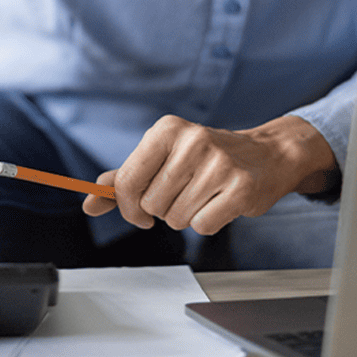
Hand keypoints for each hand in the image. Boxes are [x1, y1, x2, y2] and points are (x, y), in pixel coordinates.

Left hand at [81, 114, 337, 235]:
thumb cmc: (208, 158)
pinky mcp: (240, 188)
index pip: (127, 180)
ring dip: (185, 216)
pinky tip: (220, 204)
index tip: (137, 213)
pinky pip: (202, 226)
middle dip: (162, 210)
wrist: (267, 154)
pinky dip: (207, 223)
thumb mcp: (163, 157)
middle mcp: (192, 141)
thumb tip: (89, 202)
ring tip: (203, 196)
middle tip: (182, 195)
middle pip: (151, 203)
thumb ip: (124, 179)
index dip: (126, 206)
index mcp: (167, 130)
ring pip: (175, 217)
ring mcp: (219, 164)